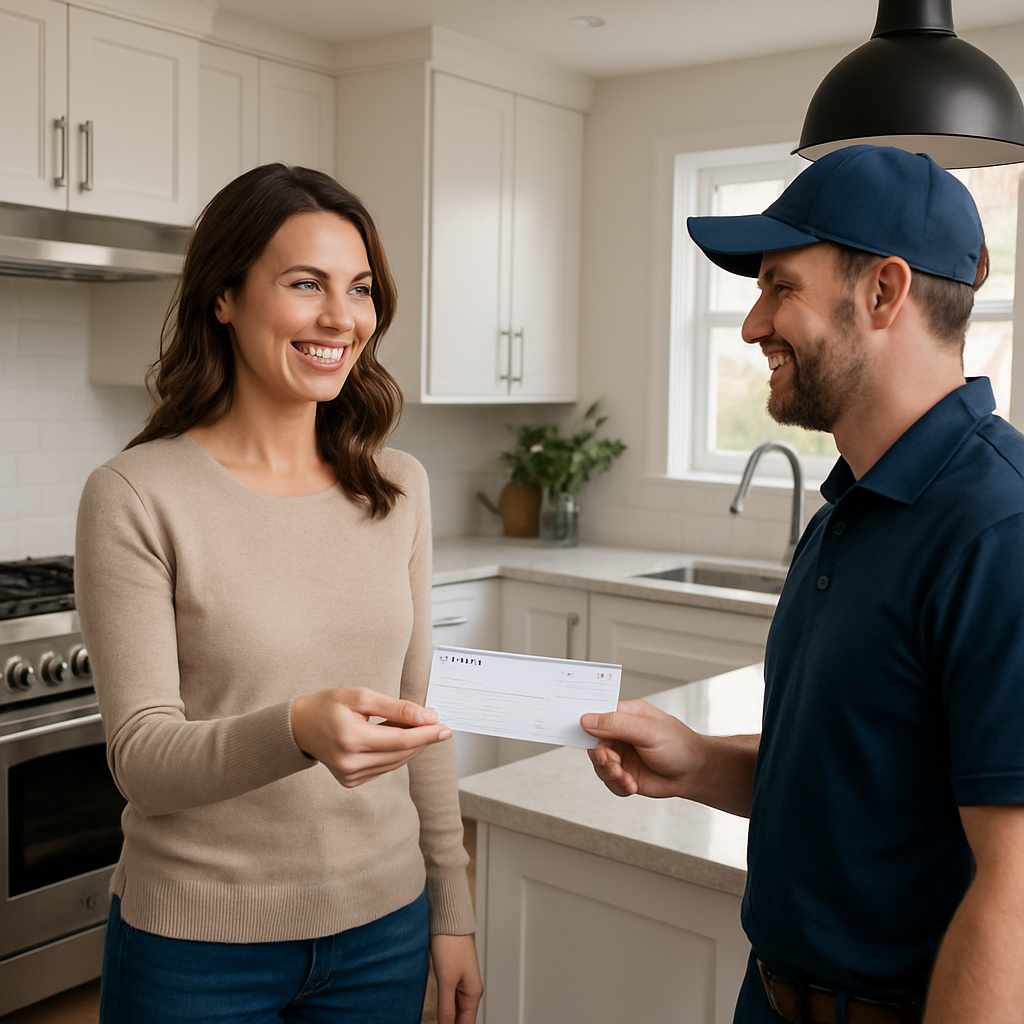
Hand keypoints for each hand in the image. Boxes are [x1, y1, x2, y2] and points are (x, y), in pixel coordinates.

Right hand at [290, 687, 451, 787]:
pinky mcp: (351, 781)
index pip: (400, 741)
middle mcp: (350, 762)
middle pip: (401, 754)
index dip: (426, 734)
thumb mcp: (362, 696)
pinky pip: (384, 768)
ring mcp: (350, 775)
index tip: (445, 727)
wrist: (299, 726)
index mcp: (351, 739)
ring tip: (418, 728)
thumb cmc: (328, 705)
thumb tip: (428, 717)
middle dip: (423, 739)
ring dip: (411, 747)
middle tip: (438, 725)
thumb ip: (396, 708)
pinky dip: (396, 754)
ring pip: (395, 763)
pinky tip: (398, 739)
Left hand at [431, 933, 482, 1023]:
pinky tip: (435, 1012)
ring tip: (434, 1022)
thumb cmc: (451, 944)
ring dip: (446, 1019)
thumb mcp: (447, 980)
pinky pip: (448, 1000)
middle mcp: (469, 991)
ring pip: (454, 1011)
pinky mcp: (451, 977)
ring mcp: (460, 984)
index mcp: (473, 993)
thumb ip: (446, 1006)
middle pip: (461, 1019)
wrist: (448, 921)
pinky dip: (443, 1008)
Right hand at [581, 700, 706, 798]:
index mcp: (625, 715)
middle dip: (601, 757)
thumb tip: (588, 719)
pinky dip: (618, 786)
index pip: (597, 716)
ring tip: (624, 776)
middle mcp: (621, 735)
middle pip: (595, 744)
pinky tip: (631, 785)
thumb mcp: (649, 730)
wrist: (696, 774)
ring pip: (600, 765)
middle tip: (611, 762)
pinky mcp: (625, 774)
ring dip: (609, 773)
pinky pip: (610, 782)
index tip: (581, 735)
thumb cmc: (680, 745)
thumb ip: (618, 724)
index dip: (587, 726)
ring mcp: (622, 755)